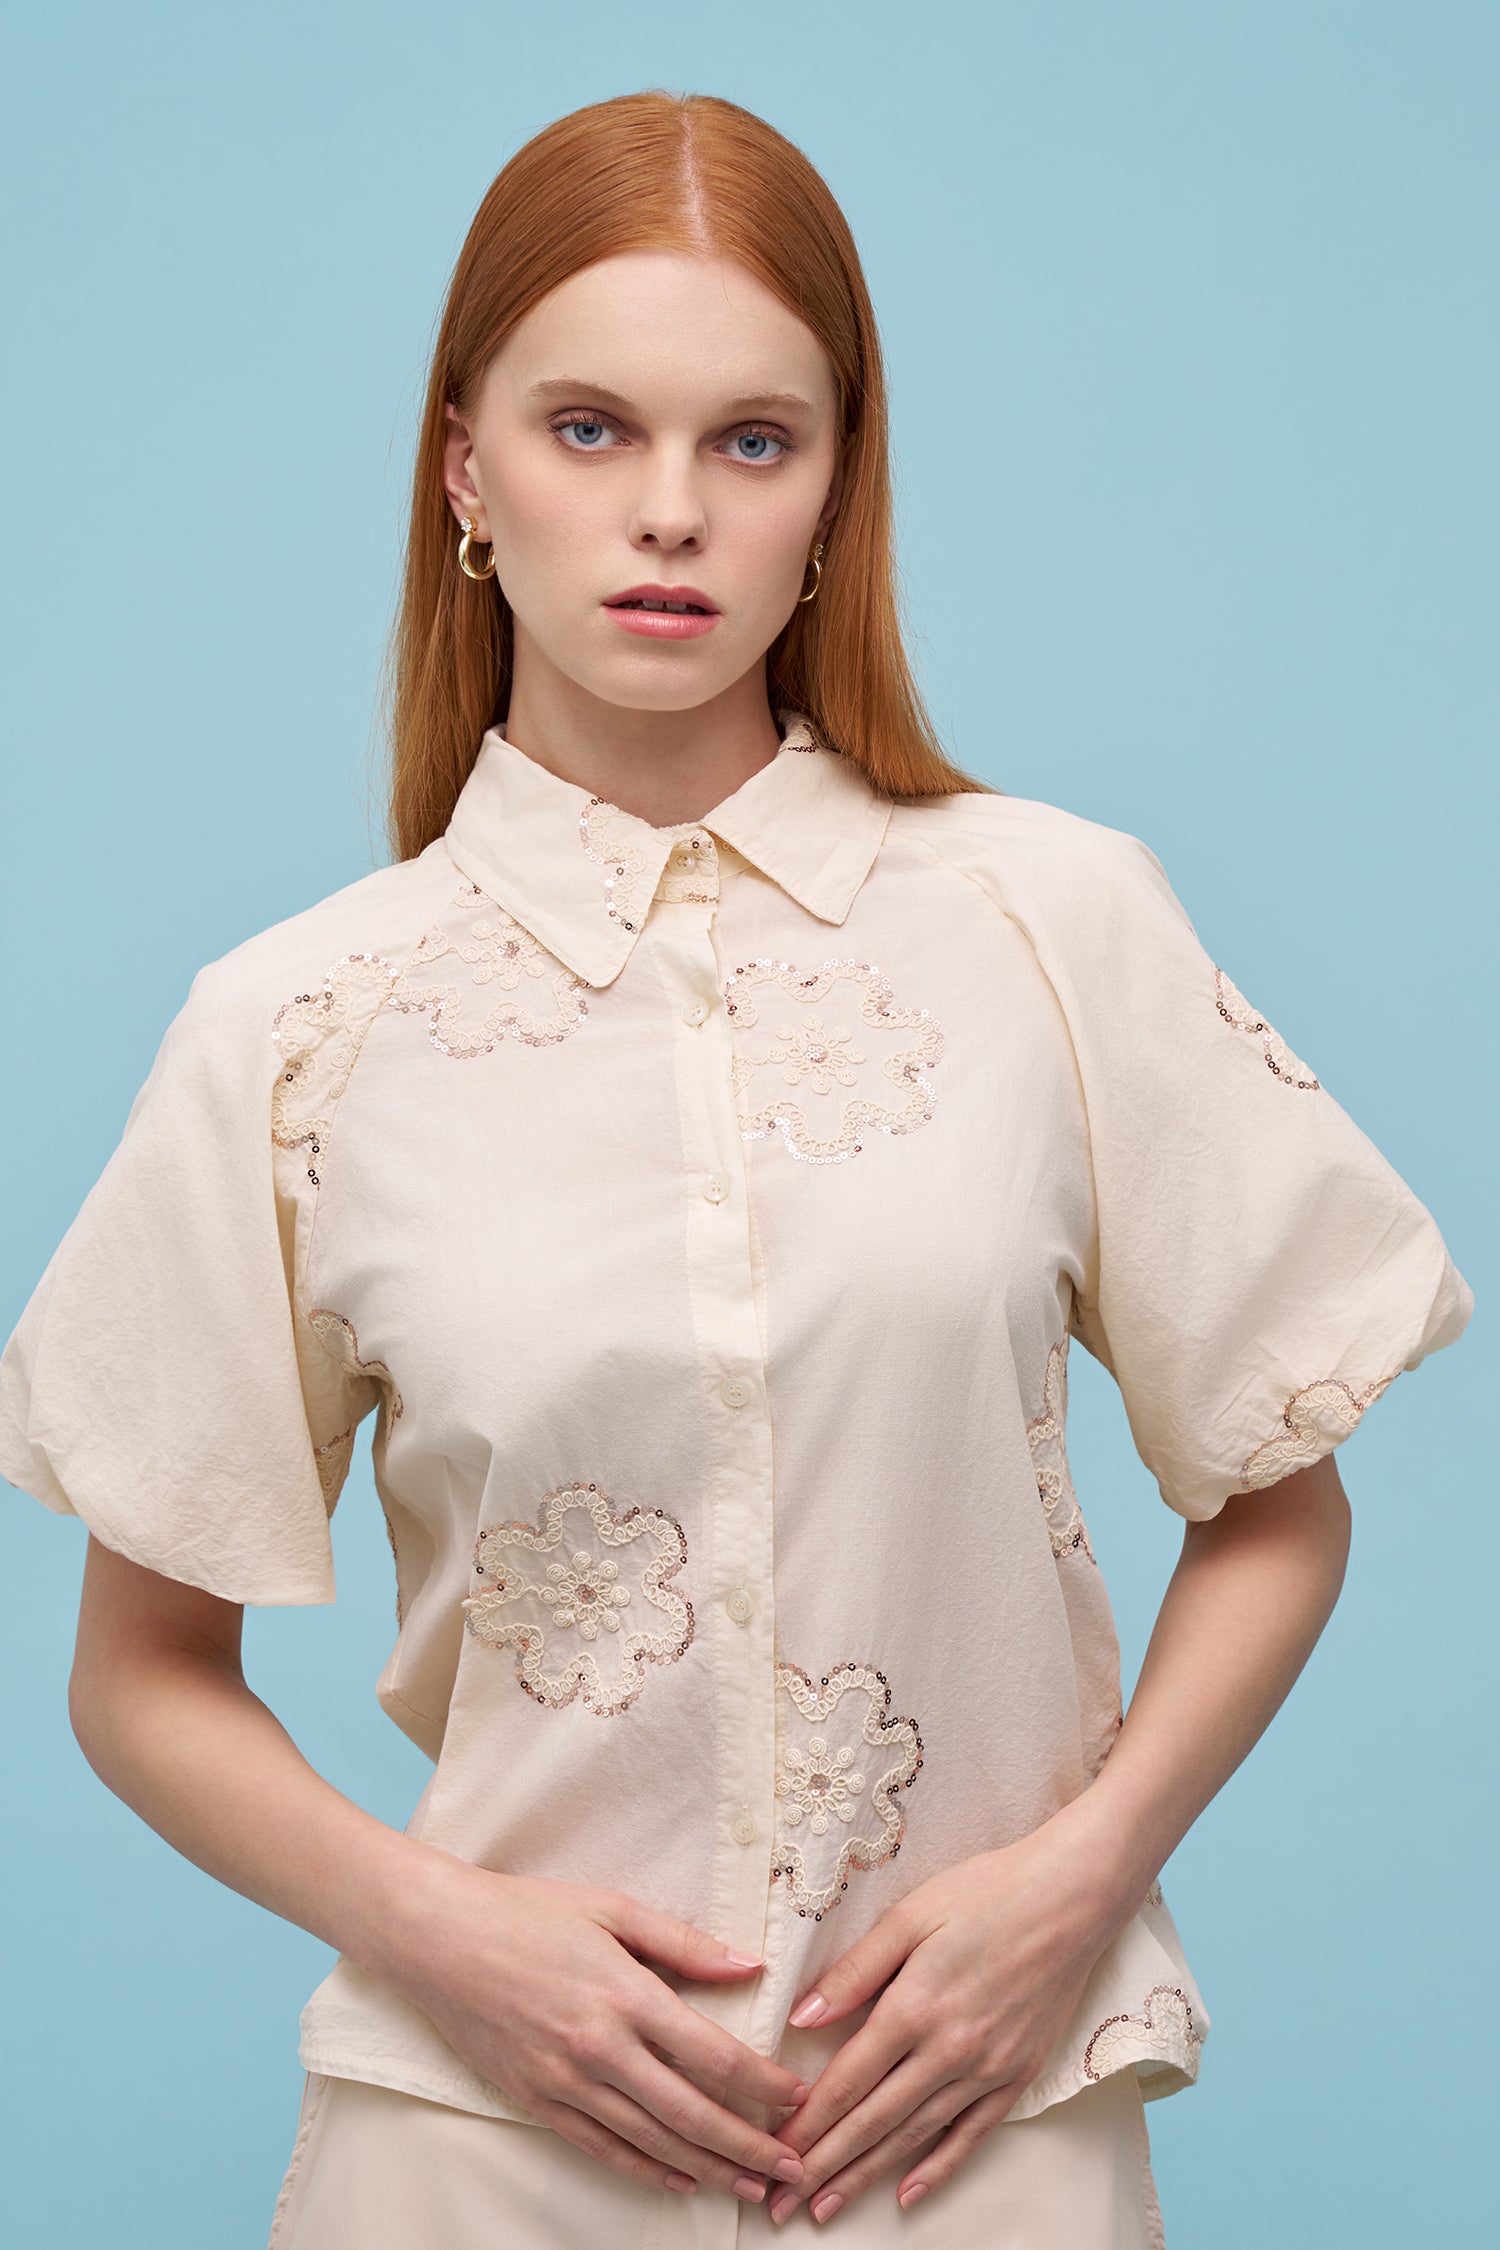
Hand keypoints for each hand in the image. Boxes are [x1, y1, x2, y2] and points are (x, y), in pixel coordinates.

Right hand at [381, 1853, 810, 2205]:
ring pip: (652, 2142)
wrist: (437, 1939)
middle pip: (692, 2113)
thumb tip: (748, 1964)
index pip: (714, 2055)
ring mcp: (565, 2082)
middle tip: (795, 2169)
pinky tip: (680, 2182)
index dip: (764, 2085)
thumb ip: (684, 1943)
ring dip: (708, 2169)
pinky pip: (601, 2148)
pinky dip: (645, 2171)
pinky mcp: (536, 2101)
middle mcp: (600, 2048)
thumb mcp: (611, 1908)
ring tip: (751, 2187)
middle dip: (750, 2146)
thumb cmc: (525, 1912)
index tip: (798, 2098)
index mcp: (626, 1994)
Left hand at [765, 1816, 1127, 2223]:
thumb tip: (802, 2017)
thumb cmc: (987, 1893)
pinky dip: (937, 2169)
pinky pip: (971, 2135)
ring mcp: (986, 2070)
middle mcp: (948, 2050)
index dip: (806, 2124)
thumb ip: (855, 1971)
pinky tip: (908, 2194)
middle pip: (873, 2121)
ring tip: (826, 2207)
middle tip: (783, 2202)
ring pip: (914, 2137)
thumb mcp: (910, 1915)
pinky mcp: (1017, 2076)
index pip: (846, 2082)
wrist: (1072, 1899)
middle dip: (823, 2166)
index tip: (775, 2153)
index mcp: (914, 2007)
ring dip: (866, 2176)